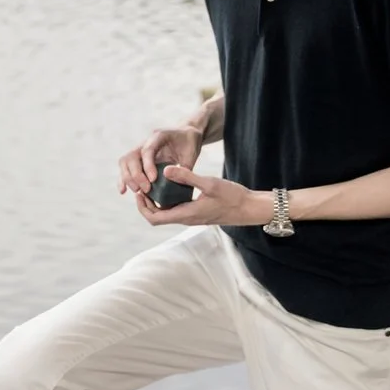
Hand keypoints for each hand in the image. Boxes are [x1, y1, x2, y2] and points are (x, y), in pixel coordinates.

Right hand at [118, 121, 203, 198]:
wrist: (186, 134)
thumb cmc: (190, 143)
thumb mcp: (192, 153)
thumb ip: (184, 167)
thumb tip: (173, 182)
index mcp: (159, 135)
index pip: (147, 150)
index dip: (148, 165)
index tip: (153, 180)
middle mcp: (146, 141)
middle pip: (132, 156)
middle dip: (136, 175)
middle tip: (146, 189)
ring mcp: (140, 148)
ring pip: (125, 161)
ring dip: (128, 177)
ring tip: (138, 191)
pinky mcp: (138, 158)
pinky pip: (126, 167)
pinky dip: (123, 178)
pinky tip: (123, 191)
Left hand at [134, 164, 271, 229]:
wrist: (249, 208)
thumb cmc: (232, 196)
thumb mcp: (209, 183)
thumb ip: (187, 177)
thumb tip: (165, 170)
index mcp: (186, 214)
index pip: (155, 218)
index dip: (142, 207)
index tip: (139, 191)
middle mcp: (186, 218)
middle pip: (157, 217)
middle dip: (145, 204)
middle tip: (141, 186)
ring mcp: (191, 217)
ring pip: (166, 214)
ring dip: (155, 202)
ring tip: (151, 184)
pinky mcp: (197, 213)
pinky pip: (175, 209)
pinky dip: (167, 200)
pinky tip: (169, 186)